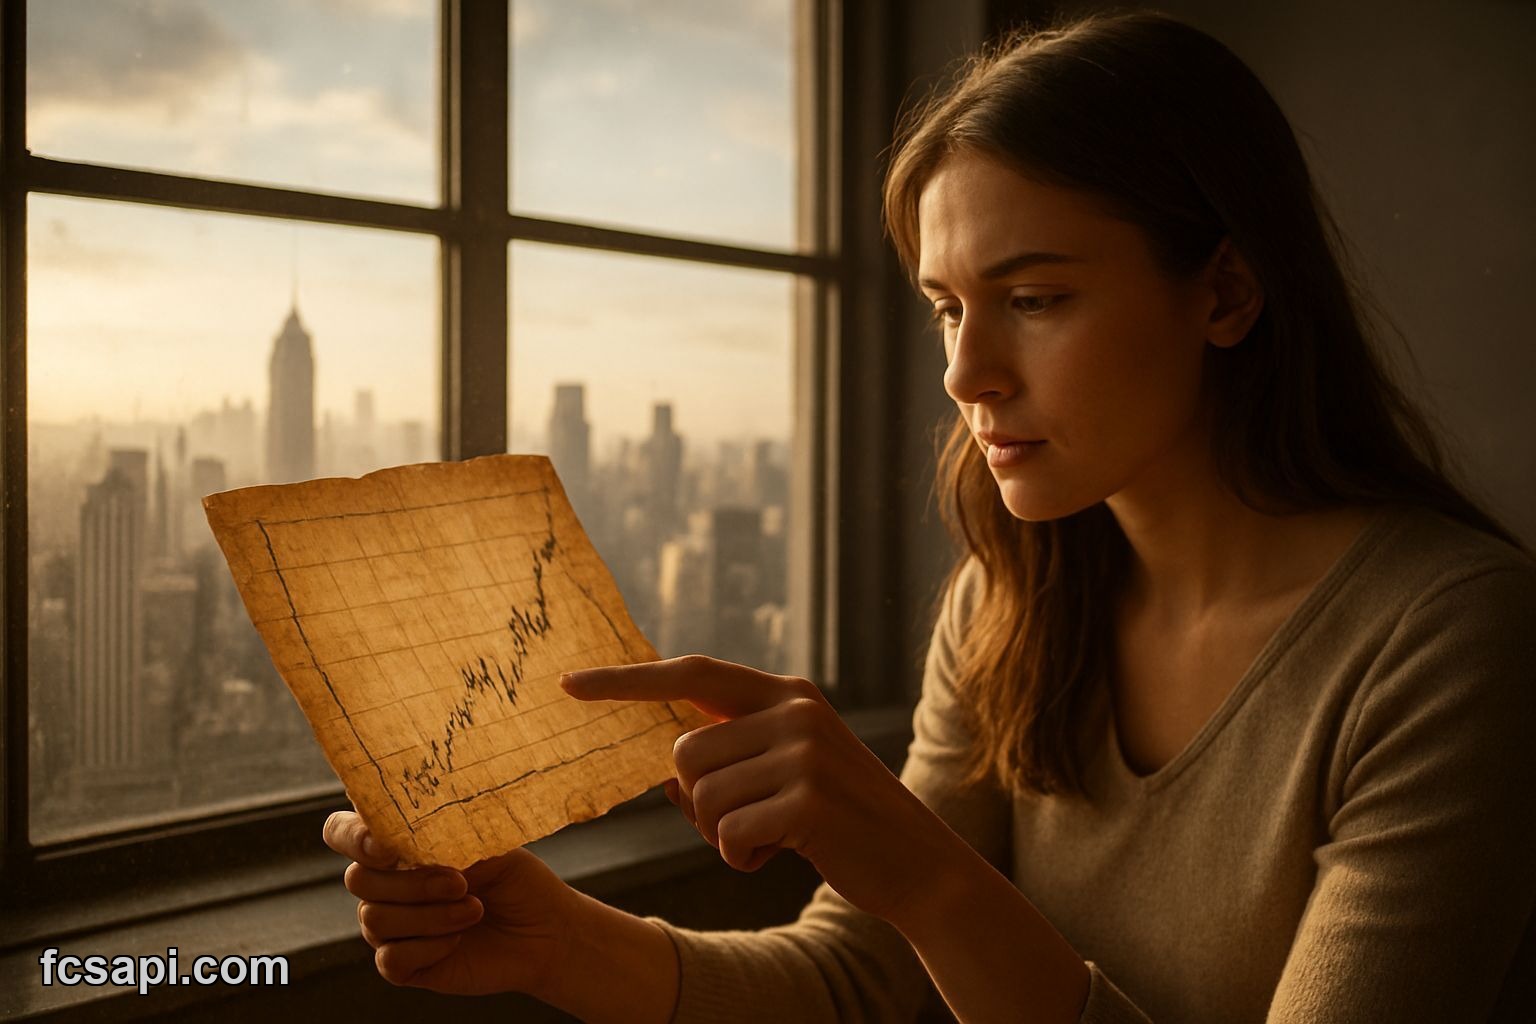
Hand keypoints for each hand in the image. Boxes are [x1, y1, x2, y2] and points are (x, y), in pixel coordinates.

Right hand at [322, 808, 579, 995]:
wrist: (545, 930)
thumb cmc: (516, 879)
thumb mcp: (488, 844)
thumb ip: (448, 835)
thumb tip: (416, 835)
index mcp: (399, 847)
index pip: (342, 833)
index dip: (353, 837)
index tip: (390, 847)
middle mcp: (387, 886)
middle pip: (357, 880)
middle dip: (410, 882)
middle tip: (460, 882)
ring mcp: (392, 927)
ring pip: (375, 920)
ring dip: (429, 914)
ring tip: (474, 909)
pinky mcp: (404, 965)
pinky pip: (390, 959)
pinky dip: (428, 947)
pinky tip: (459, 938)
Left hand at [560, 655, 964, 925]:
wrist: (916, 861)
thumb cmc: (839, 821)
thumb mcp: (789, 771)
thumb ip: (732, 758)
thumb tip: (663, 771)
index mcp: (786, 694)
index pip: (691, 675)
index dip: (628, 681)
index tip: (570, 685)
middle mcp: (794, 710)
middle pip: (684, 753)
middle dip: (699, 800)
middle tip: (747, 820)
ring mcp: (804, 752)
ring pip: (701, 797)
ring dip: (724, 833)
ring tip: (775, 835)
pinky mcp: (808, 799)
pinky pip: (728, 835)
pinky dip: (743, 857)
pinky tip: (785, 854)